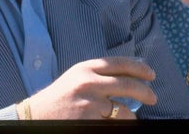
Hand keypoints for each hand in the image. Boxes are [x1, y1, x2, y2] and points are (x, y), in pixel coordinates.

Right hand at [25, 56, 156, 118]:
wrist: (34, 116)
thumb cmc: (58, 98)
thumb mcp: (76, 78)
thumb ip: (98, 74)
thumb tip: (127, 75)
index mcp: (86, 68)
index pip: (120, 63)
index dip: (139, 68)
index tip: (151, 74)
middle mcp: (89, 82)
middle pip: (128, 84)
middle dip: (145, 92)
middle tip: (153, 98)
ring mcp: (90, 102)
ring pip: (124, 110)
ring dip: (131, 116)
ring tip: (132, 119)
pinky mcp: (89, 120)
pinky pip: (114, 123)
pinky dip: (119, 124)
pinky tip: (117, 124)